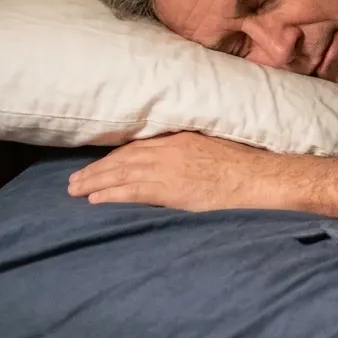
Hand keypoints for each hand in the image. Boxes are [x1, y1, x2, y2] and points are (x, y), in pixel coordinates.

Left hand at [67, 132, 337, 219]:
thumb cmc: (249, 165)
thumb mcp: (217, 148)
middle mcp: (170, 150)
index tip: (100, 164)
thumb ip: (194, 152)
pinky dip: (110, 195)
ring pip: (121, 174)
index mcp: (182, 138)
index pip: (139, 146)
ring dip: (95, 182)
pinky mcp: (171, 190)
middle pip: (123, 159)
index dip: (115, 156)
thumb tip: (184, 161)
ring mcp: (169, 169)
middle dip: (97, 169)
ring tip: (76, 190)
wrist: (263, 177)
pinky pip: (132, 192)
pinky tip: (95, 200)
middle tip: (74, 181)